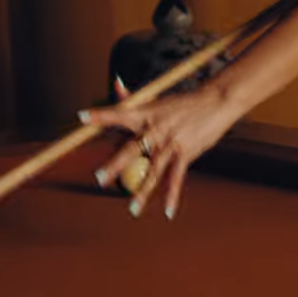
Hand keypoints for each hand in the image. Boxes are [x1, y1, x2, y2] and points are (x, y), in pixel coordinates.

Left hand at [81, 77, 240, 219]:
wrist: (215, 102)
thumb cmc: (184, 102)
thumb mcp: (158, 101)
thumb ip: (134, 99)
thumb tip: (116, 84)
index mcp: (146, 113)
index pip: (119, 113)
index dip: (100, 115)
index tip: (82, 116)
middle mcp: (155, 128)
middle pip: (131, 150)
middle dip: (115, 166)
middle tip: (99, 178)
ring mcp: (170, 143)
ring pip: (153, 171)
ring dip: (142, 192)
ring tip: (132, 210)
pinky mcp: (185, 153)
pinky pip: (176, 178)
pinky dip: (172, 196)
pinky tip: (168, 212)